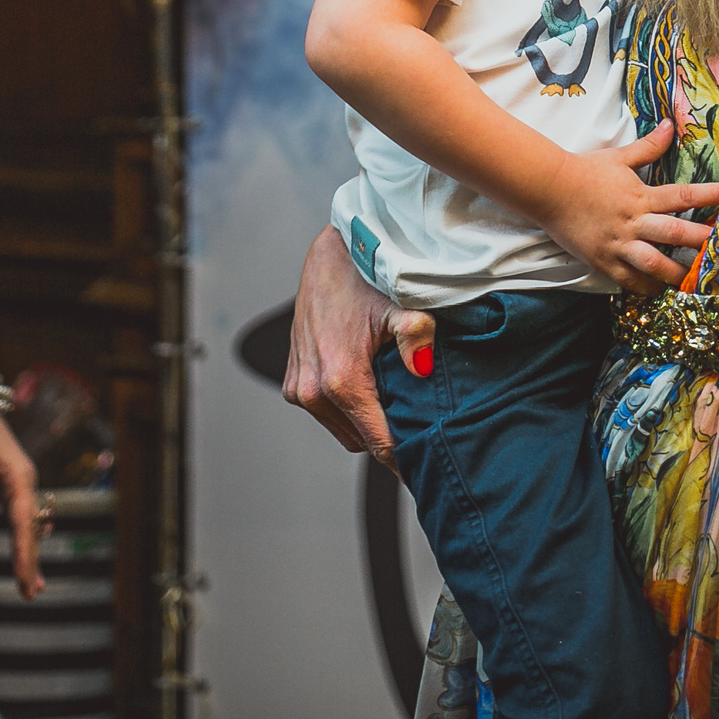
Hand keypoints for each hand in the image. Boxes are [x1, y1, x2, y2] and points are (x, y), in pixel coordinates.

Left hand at [0, 407, 43, 599]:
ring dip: (30, 554)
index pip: (24, 522)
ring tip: (33, 585)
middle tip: (32, 593)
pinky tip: (25, 553)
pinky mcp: (10, 485)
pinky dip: (23, 539)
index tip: (24, 578)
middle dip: (31, 560)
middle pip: (31, 527)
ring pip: (28, 525)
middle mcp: (25, 482)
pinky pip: (21, 518)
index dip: (24, 551)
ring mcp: (19, 484)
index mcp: (20, 476)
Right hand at [283, 226, 435, 473]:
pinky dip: (345, 408)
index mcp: (340, 379)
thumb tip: (423, 370)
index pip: (377, 443)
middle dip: (386, 437)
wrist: (334, 253)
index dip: (404, 458)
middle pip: (359, 440)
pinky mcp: (292, 380)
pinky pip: (324, 412)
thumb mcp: (401, 304)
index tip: (425, 465)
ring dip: (364, 422)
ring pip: (341, 428)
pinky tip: (368, 384)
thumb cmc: (369, 277)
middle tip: (417, 425)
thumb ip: (417, 337)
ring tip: (393, 401)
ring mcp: (298, 387)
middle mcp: (313, 390)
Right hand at [537, 121, 718, 296]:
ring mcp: (618, 244)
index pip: (681, 196)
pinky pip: (628, 279)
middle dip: (701, 242)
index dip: (707, 195)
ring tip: (694, 280)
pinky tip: (658, 289)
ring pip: (654, 263)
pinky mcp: (603, 260)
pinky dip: (645, 286)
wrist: (549, 189)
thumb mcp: (619, 157)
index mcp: (641, 196)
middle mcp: (633, 222)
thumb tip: (669, 125)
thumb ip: (648, 146)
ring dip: (676, 272)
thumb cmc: (585, 171)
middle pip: (675, 234)